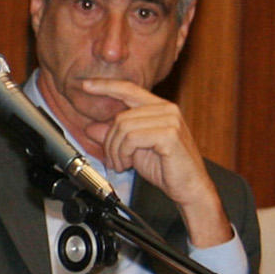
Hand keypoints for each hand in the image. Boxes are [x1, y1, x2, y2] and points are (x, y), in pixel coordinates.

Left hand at [75, 78, 230, 246]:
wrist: (189, 188)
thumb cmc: (166, 169)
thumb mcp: (132, 149)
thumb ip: (113, 135)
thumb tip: (90, 127)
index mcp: (158, 108)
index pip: (129, 89)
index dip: (106, 86)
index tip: (86, 85)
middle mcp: (166, 110)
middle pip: (120, 117)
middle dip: (110, 142)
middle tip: (113, 160)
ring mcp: (170, 120)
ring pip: (123, 127)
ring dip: (116, 151)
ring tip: (121, 163)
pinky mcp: (170, 134)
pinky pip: (132, 138)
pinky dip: (124, 153)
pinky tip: (128, 164)